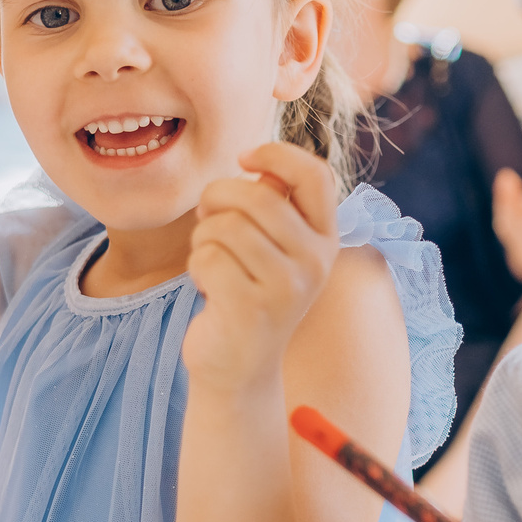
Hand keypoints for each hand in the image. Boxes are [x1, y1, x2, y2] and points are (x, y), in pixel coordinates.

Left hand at [183, 143, 336, 395]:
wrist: (239, 368)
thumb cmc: (247, 292)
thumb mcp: (272, 247)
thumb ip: (272, 203)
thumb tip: (254, 163)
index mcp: (326, 238)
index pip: (315, 174)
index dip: (276, 153)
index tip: (243, 157)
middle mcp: (316, 262)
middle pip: (257, 196)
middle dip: (217, 198)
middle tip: (207, 218)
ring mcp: (287, 288)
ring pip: (226, 226)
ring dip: (203, 238)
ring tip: (210, 260)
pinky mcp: (252, 310)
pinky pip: (208, 258)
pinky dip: (196, 266)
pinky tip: (207, 287)